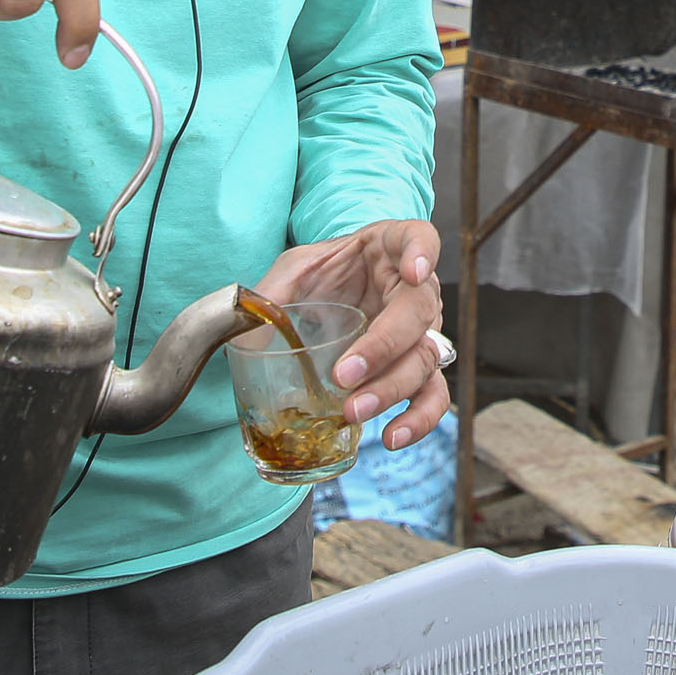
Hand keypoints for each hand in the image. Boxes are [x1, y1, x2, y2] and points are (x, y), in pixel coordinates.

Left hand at [254, 219, 446, 447]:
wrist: (334, 293)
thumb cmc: (324, 274)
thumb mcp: (295, 269)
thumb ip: (274, 293)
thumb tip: (244, 328)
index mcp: (391, 248)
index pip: (420, 238)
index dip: (423, 253)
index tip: (413, 272)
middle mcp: (417, 288)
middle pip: (419, 312)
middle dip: (383, 346)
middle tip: (343, 374)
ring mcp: (423, 329)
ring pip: (424, 358)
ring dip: (391, 389)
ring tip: (353, 411)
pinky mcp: (418, 367)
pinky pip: (431, 395)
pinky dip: (418, 419)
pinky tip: (393, 436)